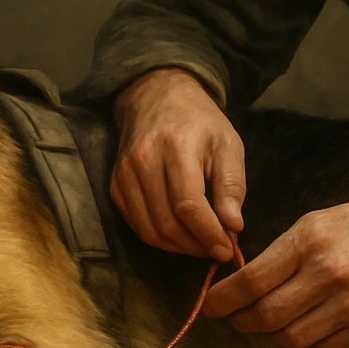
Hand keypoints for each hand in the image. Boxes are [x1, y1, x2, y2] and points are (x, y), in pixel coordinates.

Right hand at [110, 67, 244, 261]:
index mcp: (177, 147)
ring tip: (199, 245)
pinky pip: (135, 223)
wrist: (158, 96)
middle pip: (167, 221)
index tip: (226, 251)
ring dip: (177, 247)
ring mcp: (125, 173)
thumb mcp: (228, 145)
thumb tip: (233, 227)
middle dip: (195, 245)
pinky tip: (178, 236)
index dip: (208, 234)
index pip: (189, 204)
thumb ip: (231, 185)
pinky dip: (158, 237)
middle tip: (215, 250)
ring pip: (149, 229)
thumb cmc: (200, 122)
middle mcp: (144, 160)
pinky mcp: (116, 183)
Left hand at [202, 186, 348, 347]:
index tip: (211, 304)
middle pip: (266, 317)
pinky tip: (301, 326)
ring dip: (270, 335)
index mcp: (310, 241)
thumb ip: (281, 252)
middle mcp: (330, 275)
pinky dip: (304, 343)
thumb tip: (242, 282)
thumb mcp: (317, 221)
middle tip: (233, 317)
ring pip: (291, 339)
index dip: (223, 299)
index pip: (251, 281)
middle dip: (240, 321)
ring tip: (264, 322)